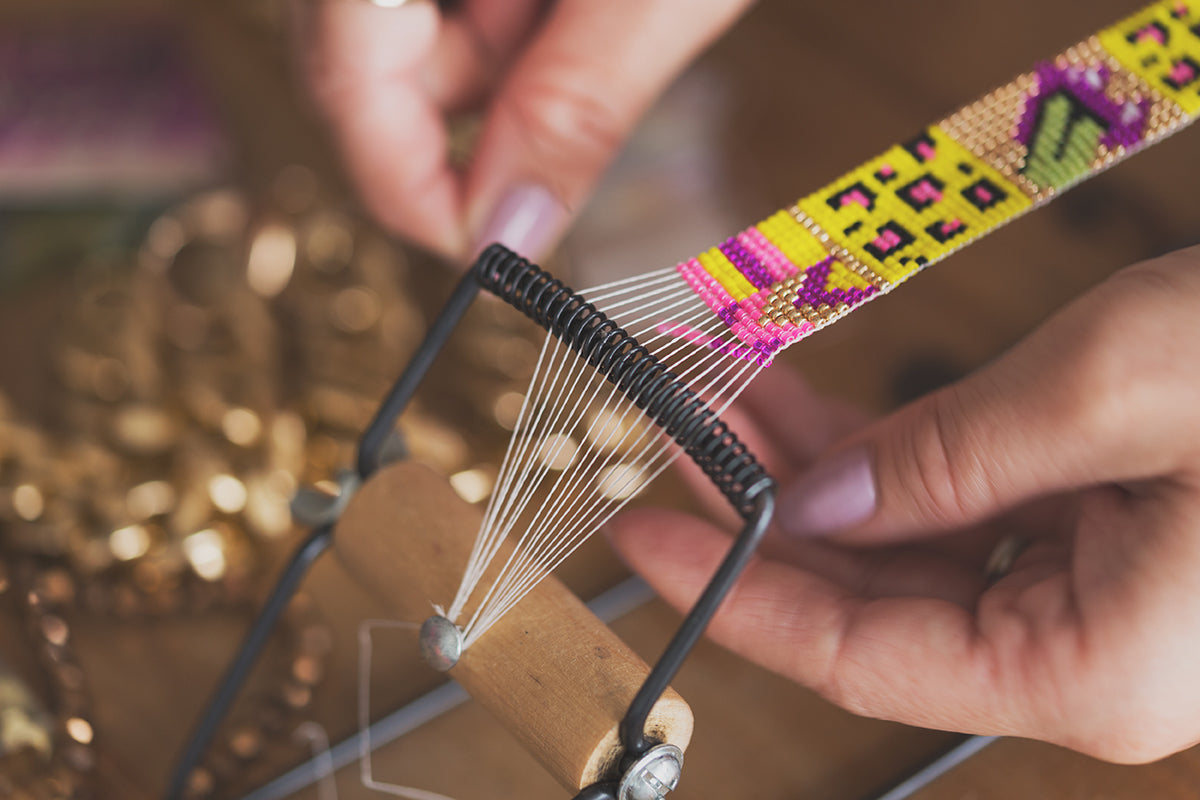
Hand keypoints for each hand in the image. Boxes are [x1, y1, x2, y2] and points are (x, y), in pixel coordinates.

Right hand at [299, 0, 751, 262]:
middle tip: (576, 130)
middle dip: (475, 123)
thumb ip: (576, 105)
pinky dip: (519, 31)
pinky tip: (586, 7)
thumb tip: (509, 237)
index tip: (489, 257)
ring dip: (513, 71)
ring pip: (416, 42)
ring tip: (609, 17)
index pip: (344, 79)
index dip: (409, 187)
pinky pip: (455, 9)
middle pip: (367, 68)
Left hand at [609, 245, 1199, 763]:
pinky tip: (816, 410)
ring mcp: (1092, 601)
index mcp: (1090, 665)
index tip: (648, 531)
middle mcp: (1084, 655)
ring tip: (728, 400)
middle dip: (764, 512)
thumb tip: (819, 496)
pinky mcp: (1098, 542)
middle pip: (869, 599)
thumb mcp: (1118, 386)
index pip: (855, 651)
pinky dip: (886, 459)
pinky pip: (960, 514)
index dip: (735, 590)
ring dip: (816, 474)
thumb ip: (950, 455)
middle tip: (679, 438)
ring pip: (906, 551)